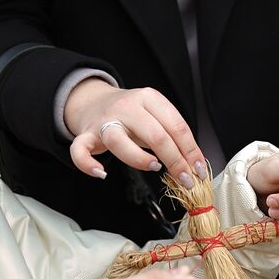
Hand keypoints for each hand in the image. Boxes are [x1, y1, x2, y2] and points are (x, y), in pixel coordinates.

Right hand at [65, 81, 205, 186]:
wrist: (94, 101)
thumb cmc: (131, 114)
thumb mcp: (155, 115)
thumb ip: (171, 134)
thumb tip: (194, 163)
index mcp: (149, 98)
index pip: (176, 125)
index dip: (191, 150)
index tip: (198, 170)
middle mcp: (127, 106)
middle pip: (155, 134)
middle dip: (175, 161)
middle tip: (185, 180)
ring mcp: (104, 120)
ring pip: (118, 141)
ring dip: (139, 159)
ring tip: (153, 167)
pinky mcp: (85, 134)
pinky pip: (80, 150)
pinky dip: (88, 164)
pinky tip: (102, 174)